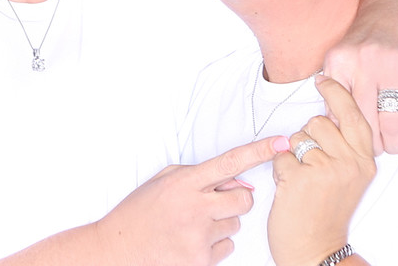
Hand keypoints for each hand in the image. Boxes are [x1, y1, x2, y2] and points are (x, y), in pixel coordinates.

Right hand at [96, 135, 288, 265]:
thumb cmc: (140, 213)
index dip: (259, 151)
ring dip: (222, 224)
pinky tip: (191, 242)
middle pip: (244, 200)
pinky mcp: (200, 262)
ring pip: (235, 225)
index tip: (282, 142)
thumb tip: (239, 182)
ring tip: (192, 225)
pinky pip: (227, 248)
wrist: (115, 250)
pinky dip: (215, 245)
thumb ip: (201, 176)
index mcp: (185, 182)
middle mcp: (195, 207)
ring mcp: (198, 237)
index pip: (231, 162)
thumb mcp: (164, 181)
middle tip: (215, 202)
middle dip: (237, 200)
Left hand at [268, 76, 375, 265]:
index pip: (352, 114)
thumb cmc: (328, 212)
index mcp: (364, 161)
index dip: (336, 93)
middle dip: (308, 137)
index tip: (323, 79)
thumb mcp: (349, 177)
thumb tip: (328, 110)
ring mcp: (325, 170)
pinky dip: (280, 170)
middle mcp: (349, 163)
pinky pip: (281, 156)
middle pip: (319, 121)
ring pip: (297, 136)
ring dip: (293, 154)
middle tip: (312, 165)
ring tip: (303, 179)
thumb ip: (344, 145)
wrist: (316, 251)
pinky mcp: (300, 178)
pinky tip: (291, 189)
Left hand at [323, 23, 397, 154]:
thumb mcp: (342, 53)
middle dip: (370, 143)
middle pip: (364, 119)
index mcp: (339, 60)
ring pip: (391, 119)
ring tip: (394, 146)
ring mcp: (391, 66)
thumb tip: (331, 124)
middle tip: (374, 152)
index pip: (337, 110)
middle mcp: (363, 63)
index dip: (344, 133)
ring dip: (394, 140)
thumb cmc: (367, 36)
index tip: (349, 144)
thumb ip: (336, 84)